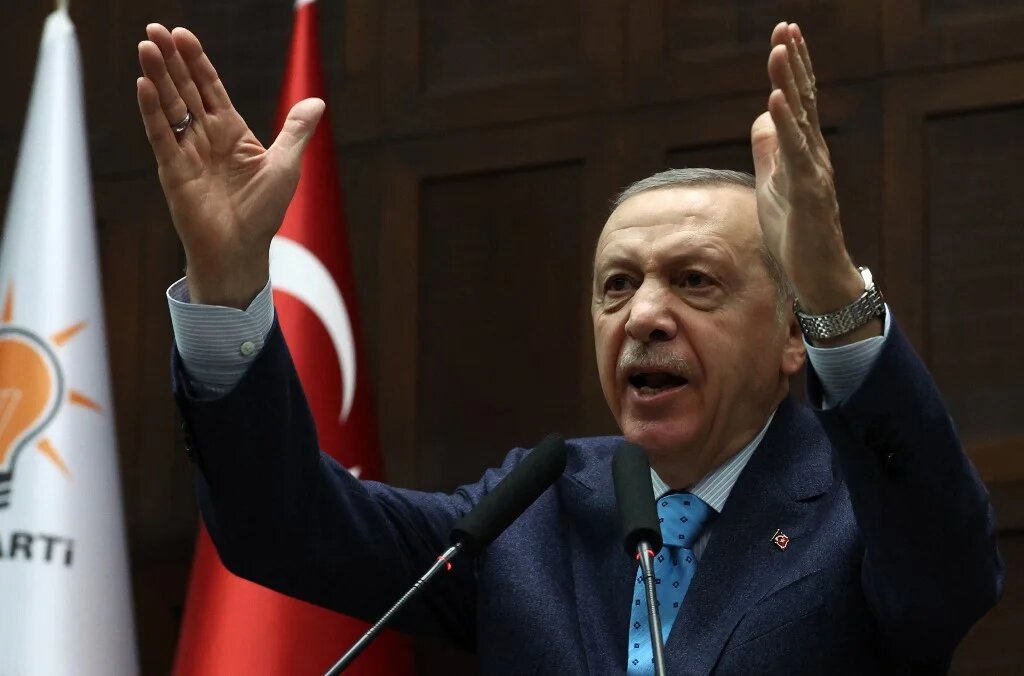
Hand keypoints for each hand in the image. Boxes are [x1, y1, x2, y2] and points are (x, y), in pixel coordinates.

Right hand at [136, 24, 323, 307]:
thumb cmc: (264, 212)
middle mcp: (205, 137)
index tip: (184, 34)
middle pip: (185, 90)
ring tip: (146, 46)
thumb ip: (296, 130)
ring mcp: (187, 152)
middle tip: (155, 28)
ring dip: (157, 77)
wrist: (242, 250)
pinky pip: (161, 135)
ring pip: (169, 106)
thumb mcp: (286, 165)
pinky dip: (153, 111)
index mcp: (231, 132)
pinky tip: (144, 85)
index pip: (210, 88)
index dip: (198, 62)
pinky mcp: (173, 170)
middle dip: (172, 60)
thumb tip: (317, 101)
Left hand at [750, 22, 863, 316]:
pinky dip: (787, 124)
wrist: (816, 276)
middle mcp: (813, 155)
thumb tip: (762, 116)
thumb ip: (769, 150)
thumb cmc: (796, 233)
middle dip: (794, 63)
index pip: (797, 101)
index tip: (783, 35)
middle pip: (802, 100)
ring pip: (800, 119)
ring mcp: (813, 171)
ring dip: (790, 82)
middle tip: (786, 27)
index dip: (791, 69)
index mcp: (802, 152)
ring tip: (780, 50)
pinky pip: (796, 153)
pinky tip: (778, 98)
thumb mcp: (773, 184)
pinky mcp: (809, 192)